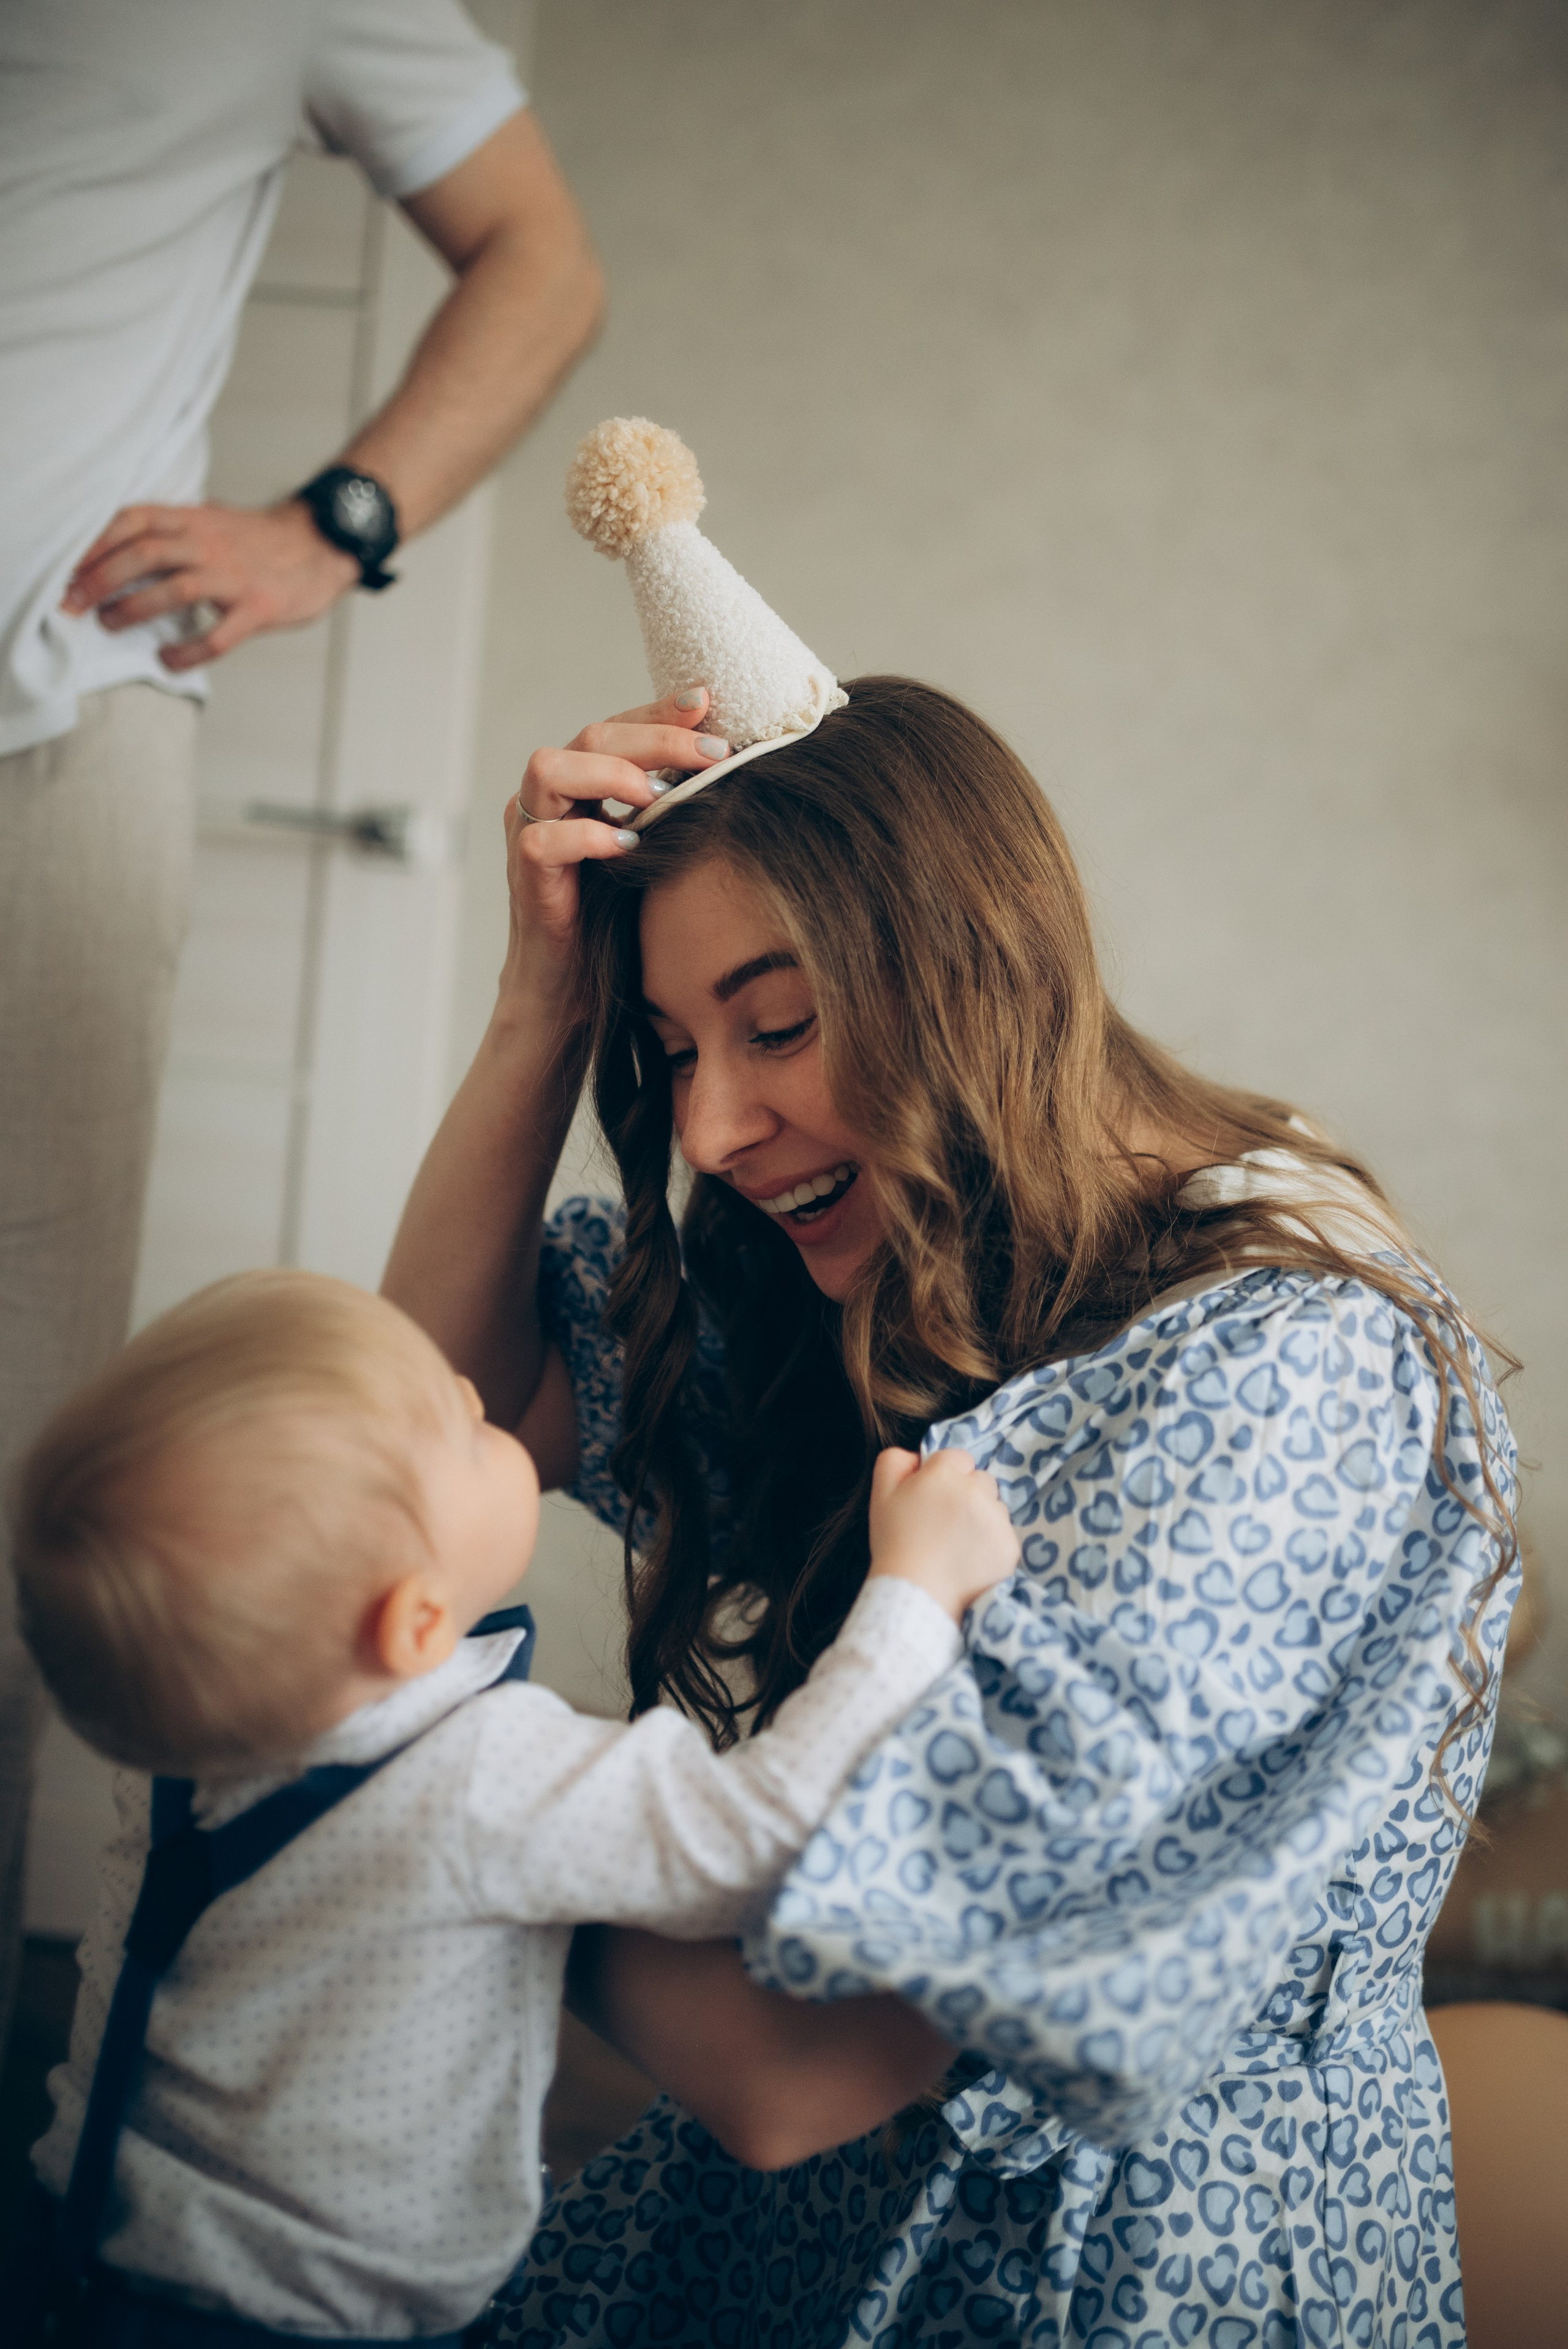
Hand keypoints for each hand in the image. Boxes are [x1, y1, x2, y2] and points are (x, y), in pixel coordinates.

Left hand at [60, 499, 359, 669]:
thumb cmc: (259, 540)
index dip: (95, 543)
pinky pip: (216, 636)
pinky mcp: (258, 609)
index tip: (67, 567)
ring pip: (174, 589)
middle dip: (100, 579)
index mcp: (193, 519)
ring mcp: (234, 577)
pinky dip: (186, 652)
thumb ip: (171, 528)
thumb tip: (120, 543)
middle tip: (72, 603)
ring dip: (134, 609)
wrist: (322, 544)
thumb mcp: (211, 519)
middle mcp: (210, 543)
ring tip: (110, 625)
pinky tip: (167, 660)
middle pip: (144, 554)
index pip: (133, 521)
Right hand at [503, 689, 730, 1007]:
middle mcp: (548, 798)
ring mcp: (528, 831)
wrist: (572, 987)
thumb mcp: (651, 849)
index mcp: (579, 783)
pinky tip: (627, 847)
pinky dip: (585, 837)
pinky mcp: (525, 876)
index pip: (617, 727)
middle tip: (712, 754)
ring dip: (612, 774)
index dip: (661, 712)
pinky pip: (542, 840)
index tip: (709, 703)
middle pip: (590, 736)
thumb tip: (728, 765)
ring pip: (549, 769)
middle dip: (656, 738)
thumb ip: (670, 807)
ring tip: (659, 796)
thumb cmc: (616, 916)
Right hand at [867, 1447, 1019, 1622]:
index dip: (946, 1477)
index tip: (935, 1500)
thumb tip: (919, 1456)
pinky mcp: (1009, 1546)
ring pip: (996, 1506)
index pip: (958, 1458)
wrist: (915, 1593)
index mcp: (944, 1475)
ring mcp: (996, 1520)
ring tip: (958, 1543)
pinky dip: (992, 1544)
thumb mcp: (881, 1494)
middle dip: (968, 1494)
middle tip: (946, 1522)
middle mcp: (976, 1491)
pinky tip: (970, 1559)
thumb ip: (897, 1461)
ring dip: (982, 1518)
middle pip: (981, 1480)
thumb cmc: (895, 1542)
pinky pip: (1005, 1534)